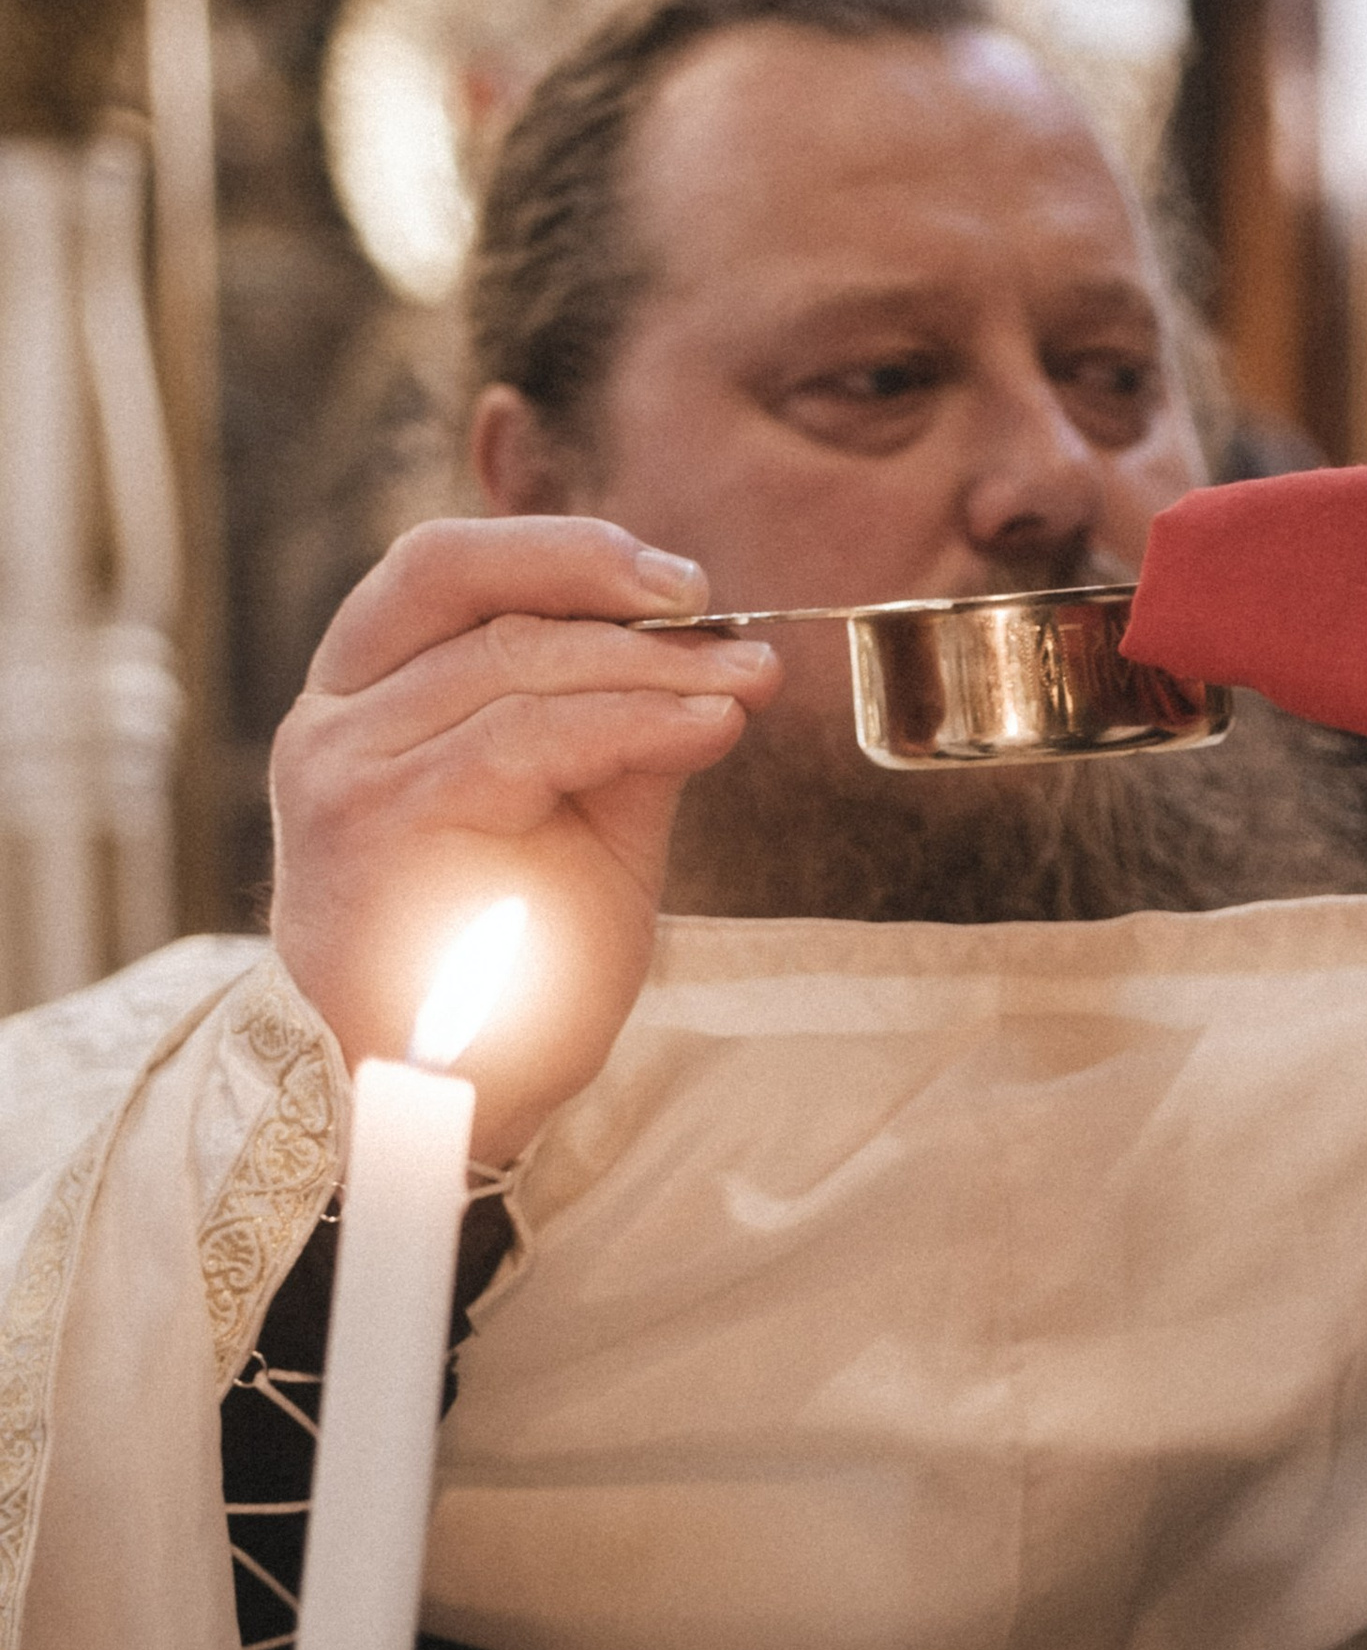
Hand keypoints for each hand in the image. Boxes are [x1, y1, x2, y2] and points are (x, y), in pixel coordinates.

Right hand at [270, 519, 779, 1160]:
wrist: (446, 1097)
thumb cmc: (504, 961)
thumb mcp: (580, 819)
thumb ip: (619, 729)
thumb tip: (716, 652)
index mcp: (367, 691)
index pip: (448, 570)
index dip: (566, 552)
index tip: (688, 585)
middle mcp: (337, 715)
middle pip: (475, 592)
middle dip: (618, 595)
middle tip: (731, 629)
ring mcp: (347, 766)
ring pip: (512, 662)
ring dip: (650, 666)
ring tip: (745, 683)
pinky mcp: (378, 823)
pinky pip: (522, 740)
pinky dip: (632, 721)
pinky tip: (709, 725)